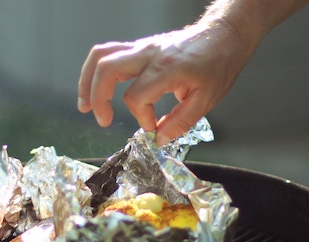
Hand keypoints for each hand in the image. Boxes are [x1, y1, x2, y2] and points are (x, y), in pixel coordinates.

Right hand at [77, 21, 256, 144]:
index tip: (152, 128)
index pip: (136, 97)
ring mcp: (143, 47)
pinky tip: (96, 89)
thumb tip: (158, 138)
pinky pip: (109, 53)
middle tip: (102, 120)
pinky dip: (97, 72)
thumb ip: (180, 121)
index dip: (141, 118)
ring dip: (87, 81)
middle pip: (107, 69)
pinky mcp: (140, 47)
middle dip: (98, 98)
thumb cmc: (218, 64)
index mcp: (167, 68)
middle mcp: (150, 54)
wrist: (224, 36)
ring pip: (102, 56)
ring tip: (85, 105)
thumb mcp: (207, 99)